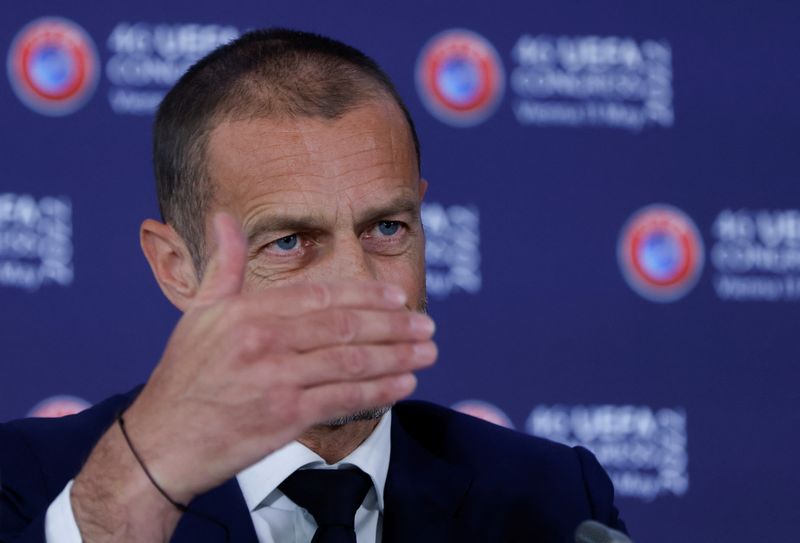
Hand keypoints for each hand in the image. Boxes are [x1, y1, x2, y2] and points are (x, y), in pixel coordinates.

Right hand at [71, 212, 435, 540]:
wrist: (161, 444)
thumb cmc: (183, 376)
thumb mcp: (198, 313)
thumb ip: (223, 265)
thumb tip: (225, 217)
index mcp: (246, 312)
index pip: (320, 295)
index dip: (365, 295)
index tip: (398, 296)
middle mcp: (264, 341)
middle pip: (345, 327)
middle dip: (394, 325)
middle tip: (428, 326)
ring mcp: (276, 380)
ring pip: (351, 362)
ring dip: (397, 356)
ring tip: (428, 352)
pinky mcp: (285, 418)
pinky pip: (343, 399)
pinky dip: (378, 391)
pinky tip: (404, 384)